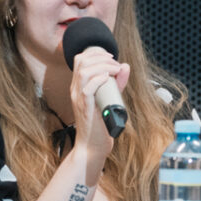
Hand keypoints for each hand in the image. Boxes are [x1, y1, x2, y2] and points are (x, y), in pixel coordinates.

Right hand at [67, 45, 129, 166]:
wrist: (92, 147)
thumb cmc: (100, 125)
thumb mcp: (109, 98)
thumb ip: (117, 83)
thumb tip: (125, 66)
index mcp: (78, 86)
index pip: (80, 59)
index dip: (96, 53)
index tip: (111, 58)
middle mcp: (75, 90)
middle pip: (82, 61)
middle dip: (101, 57)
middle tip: (115, 64)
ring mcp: (78, 99)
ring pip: (84, 71)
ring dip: (102, 66)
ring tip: (115, 71)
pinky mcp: (85, 108)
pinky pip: (87, 88)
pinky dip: (99, 79)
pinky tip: (108, 79)